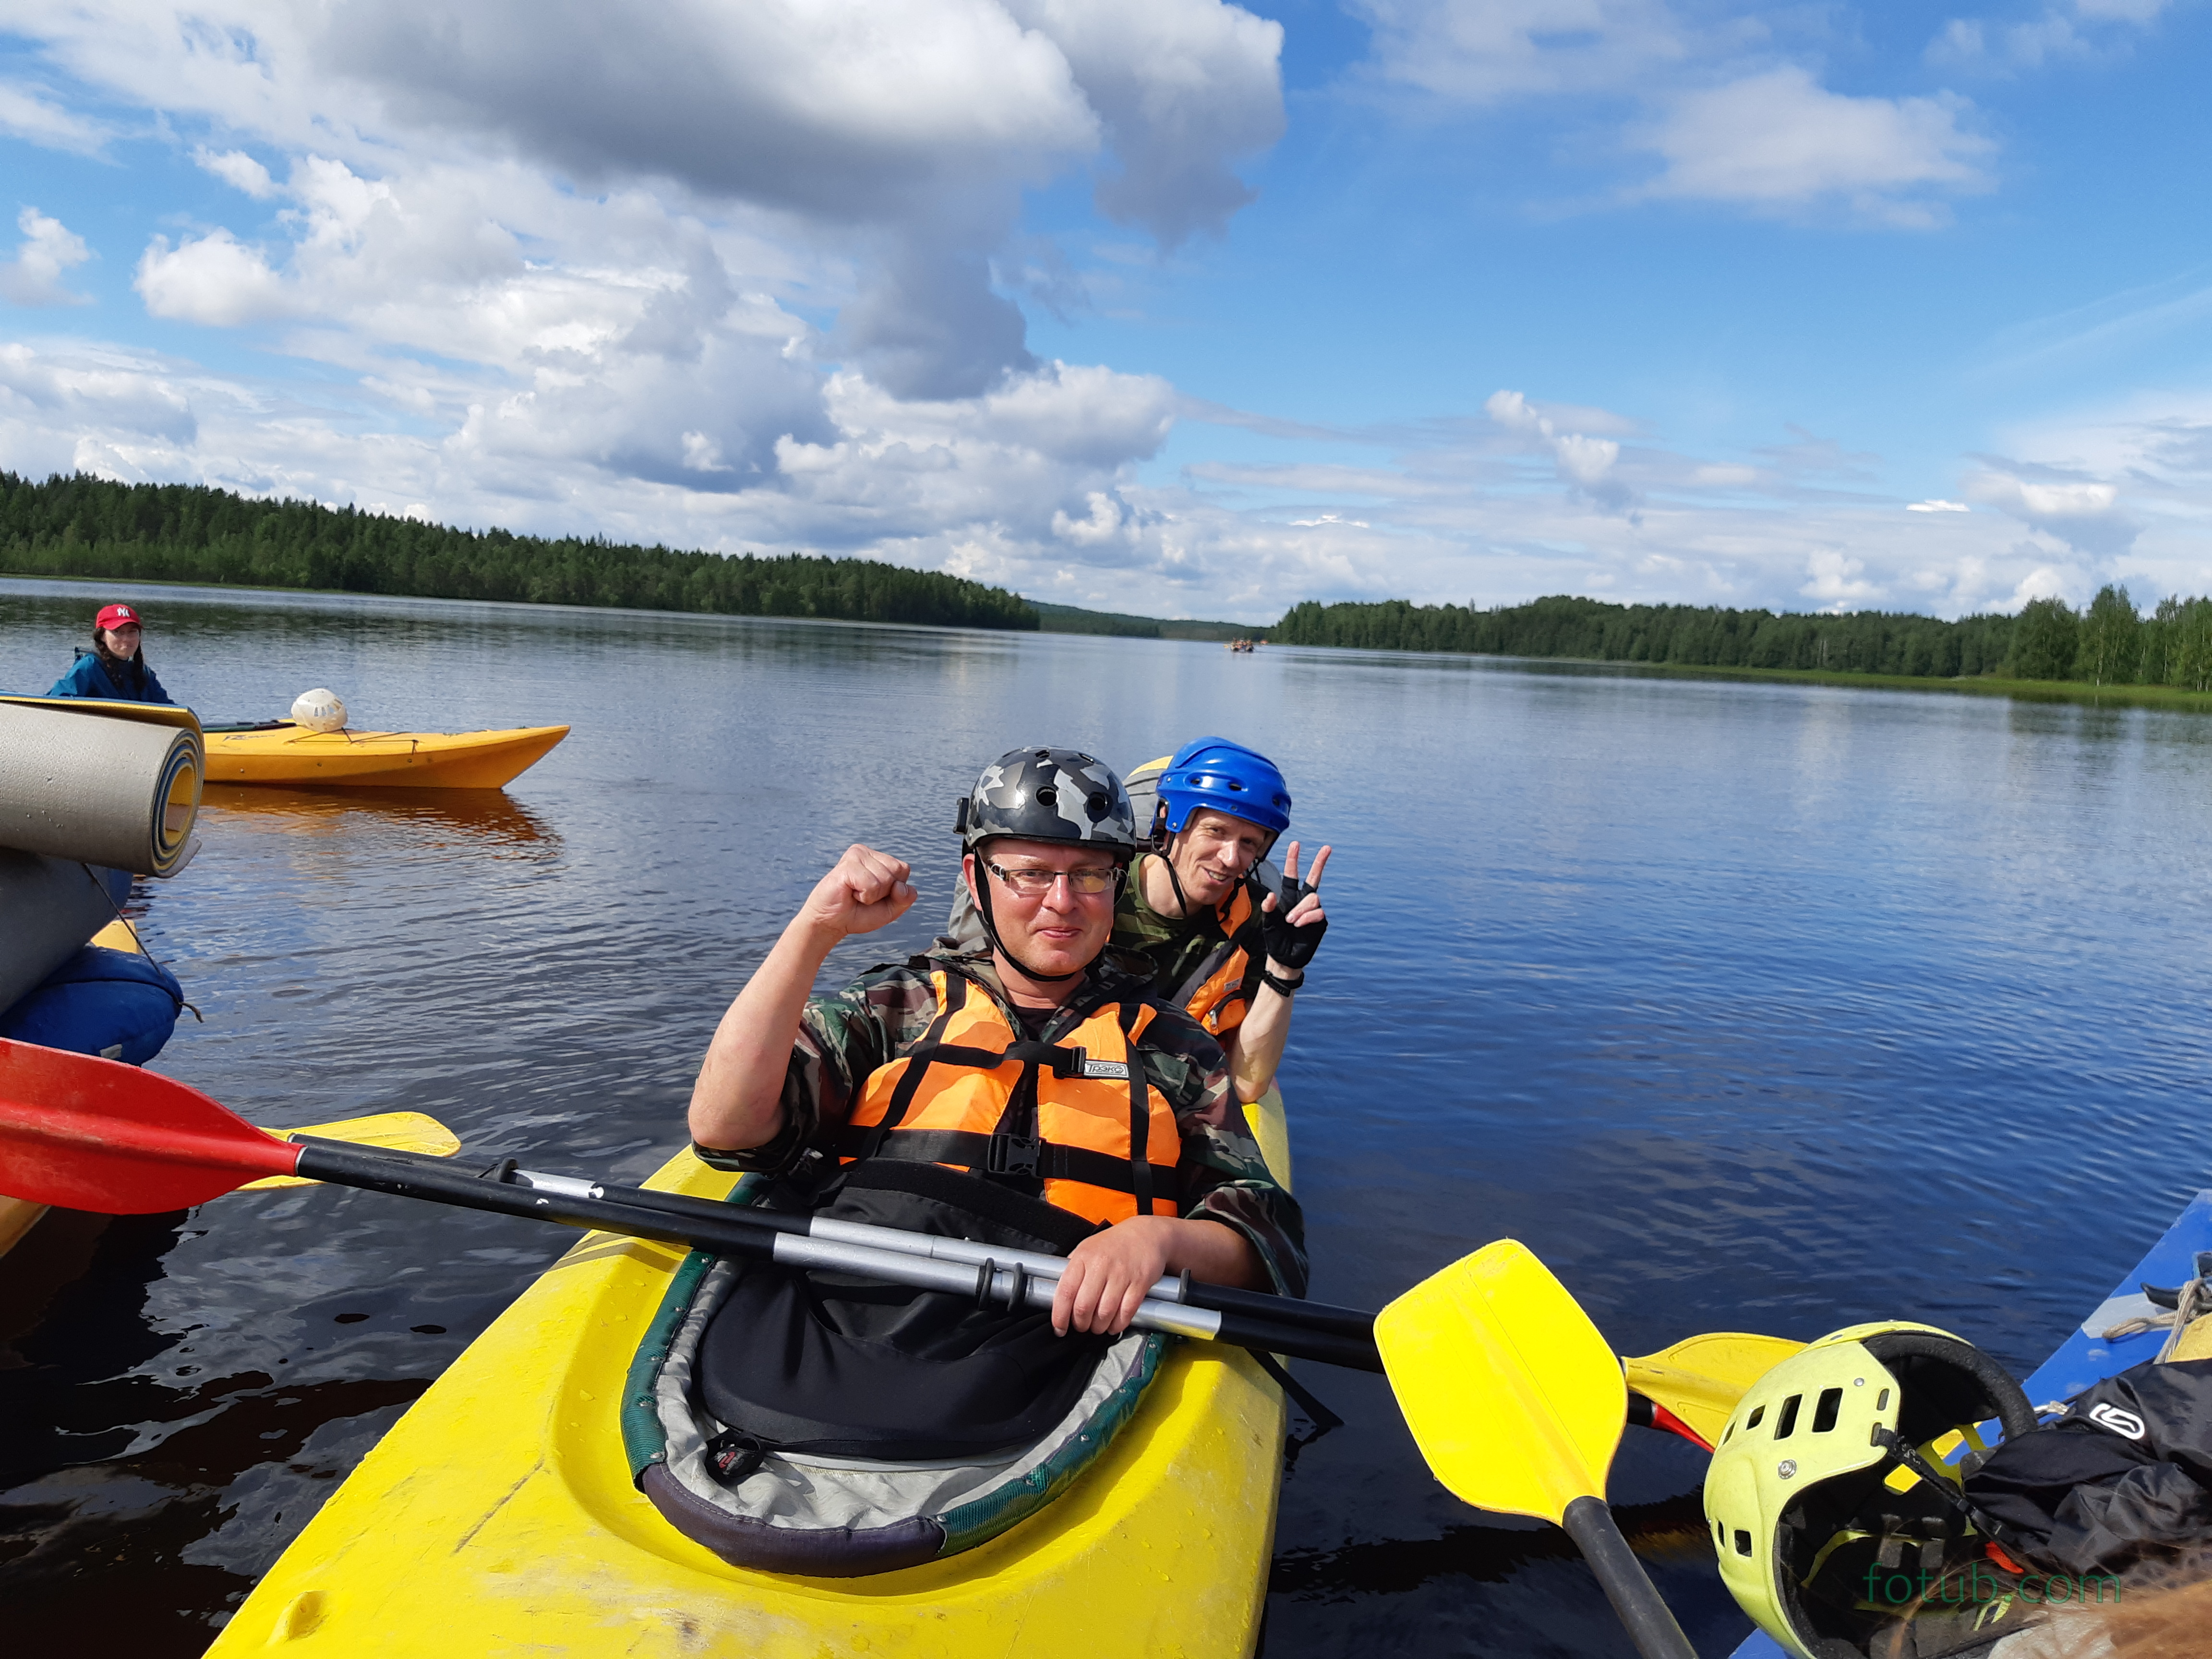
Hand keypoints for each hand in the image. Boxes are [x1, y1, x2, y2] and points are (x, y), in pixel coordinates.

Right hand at [798, 844, 915, 943]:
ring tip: (855, 894)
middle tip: (863, 896)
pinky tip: (850, 893)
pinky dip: (865, 896)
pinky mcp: (847, 865)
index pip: (903, 869)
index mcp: (877, 858)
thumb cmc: (859, 913)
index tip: (874, 895)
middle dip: (884, 892)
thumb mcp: (890, 909)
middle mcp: (866, 852)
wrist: (830, 923)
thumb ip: (905, 899)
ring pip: (885, 879)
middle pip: (897, 871)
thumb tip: (901, 887)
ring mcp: (856, 855)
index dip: (894, 890)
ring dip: (873, 896)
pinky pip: (872, 885)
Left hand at [1051, 1217, 1176, 1335]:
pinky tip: (1114, 1324)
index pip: (1065, 1292)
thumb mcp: (1087, 1248)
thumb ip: (1073, 1269)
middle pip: (1084, 1307)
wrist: (1146, 1234)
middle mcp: (1101, 1264)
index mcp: (1083, 1257)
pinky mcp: (1140, 1282)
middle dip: (1080, 1324)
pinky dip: (1118, 1325)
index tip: (1059, 1328)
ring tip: (1097, 1327)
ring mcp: (1122, 1274)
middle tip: (1081, 1326)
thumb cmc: (1114, 1244)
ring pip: (1105, 1313)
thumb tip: (1059, 1295)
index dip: (1059, 1316)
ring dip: (1099, 1327)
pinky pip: (1126, 1312)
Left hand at [1260, 841, 1329, 970]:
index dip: (1293, 860)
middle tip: (1327, 847)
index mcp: (1289, 897)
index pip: (1292, 875)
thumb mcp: (1268, 921)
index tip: (1295, 844)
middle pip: (1314, 878)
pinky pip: (1317, 912)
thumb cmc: (1275, 938)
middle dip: (1320, 863)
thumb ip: (1268, 908)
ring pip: (1313, 898)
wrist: (1284, 957)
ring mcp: (1313, 910)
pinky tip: (1299, 925)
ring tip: (1291, 921)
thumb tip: (1271, 895)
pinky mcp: (1320, 921)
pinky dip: (1307, 918)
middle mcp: (1303, 901)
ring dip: (1300, 909)